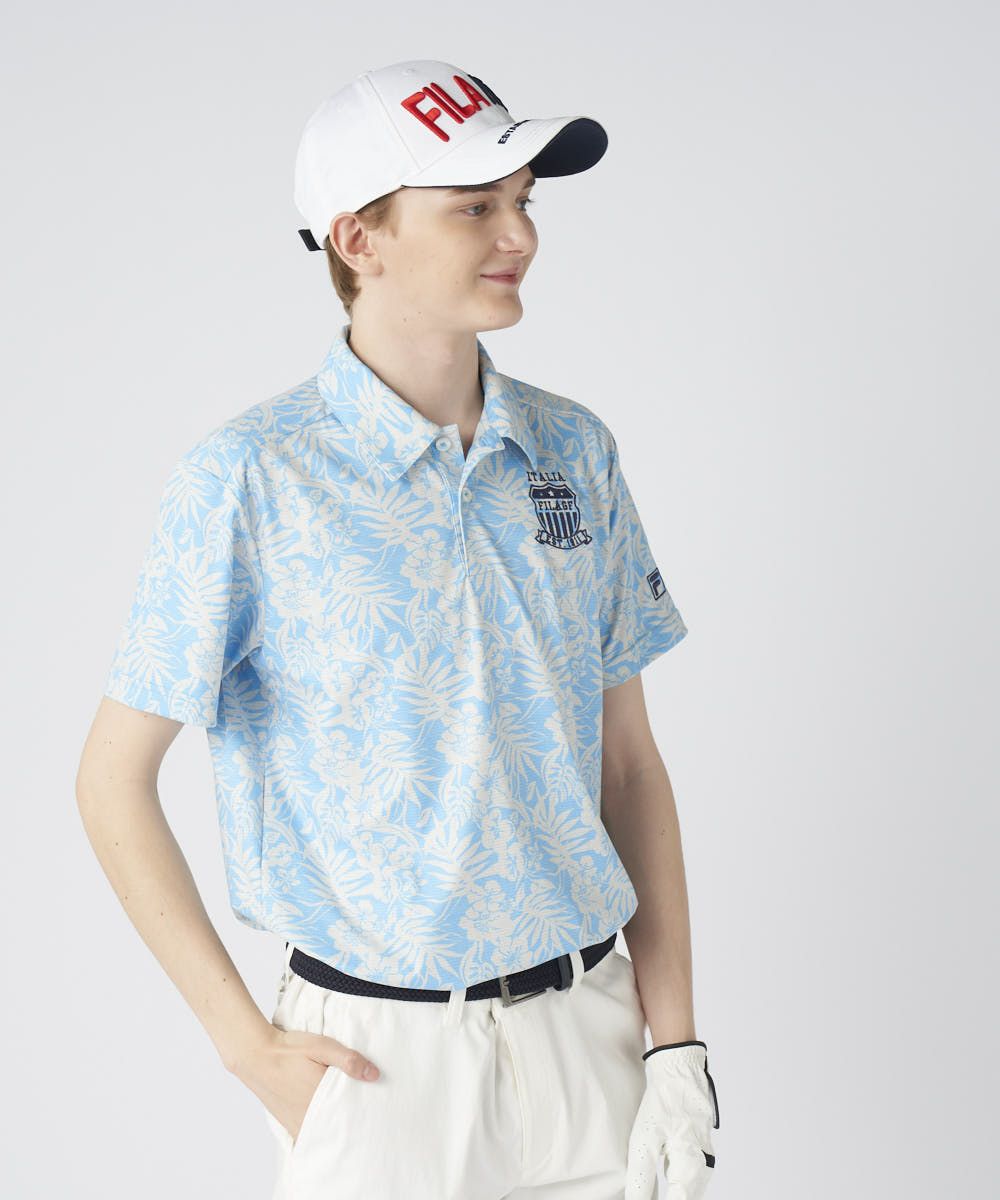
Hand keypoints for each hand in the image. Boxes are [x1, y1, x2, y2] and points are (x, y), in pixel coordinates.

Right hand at [230, 1024, 380, 1141]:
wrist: (255, 1055)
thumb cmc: (289, 1049)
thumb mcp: (322, 1047)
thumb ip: (348, 1061)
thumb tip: (374, 1075)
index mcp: (321, 1100)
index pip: (349, 1115)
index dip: (362, 1113)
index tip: (372, 1110)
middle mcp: (308, 1117)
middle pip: (336, 1128)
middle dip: (349, 1124)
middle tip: (362, 1117)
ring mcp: (296, 1123)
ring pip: (321, 1134)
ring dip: (332, 1128)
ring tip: (345, 1120)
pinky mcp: (286, 1123)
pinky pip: (307, 1134)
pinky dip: (317, 1131)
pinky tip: (324, 1121)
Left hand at [624, 1040, 718, 1199]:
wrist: (679, 1070)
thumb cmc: (663, 1103)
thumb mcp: (645, 1140)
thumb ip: (642, 1176)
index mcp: (692, 1166)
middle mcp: (703, 1164)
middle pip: (688, 1196)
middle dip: (672, 1197)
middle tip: (650, 1196)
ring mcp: (703, 1154)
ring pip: (691, 1186)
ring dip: (677, 1191)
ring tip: (656, 1191)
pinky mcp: (698, 1146)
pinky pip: (691, 1173)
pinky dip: (679, 1181)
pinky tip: (668, 1180)